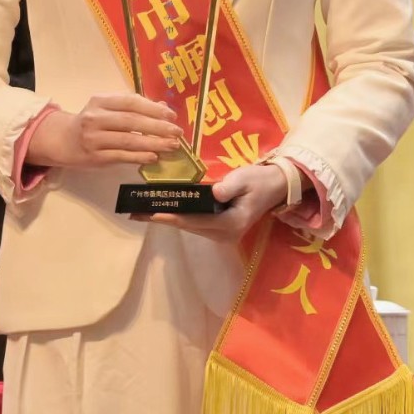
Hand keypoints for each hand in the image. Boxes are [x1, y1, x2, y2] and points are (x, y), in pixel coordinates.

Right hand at [26, 93, 184, 168]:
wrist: (63, 140)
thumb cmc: (93, 122)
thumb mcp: (109, 109)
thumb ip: (134, 107)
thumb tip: (165, 109)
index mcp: (101, 101)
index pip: (131, 102)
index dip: (153, 108)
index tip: (172, 115)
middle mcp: (95, 118)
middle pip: (132, 121)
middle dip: (158, 127)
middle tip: (177, 132)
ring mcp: (93, 138)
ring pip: (129, 141)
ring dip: (153, 144)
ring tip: (172, 146)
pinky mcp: (94, 156)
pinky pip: (121, 156)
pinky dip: (139, 157)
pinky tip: (154, 157)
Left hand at [139, 163, 286, 241]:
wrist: (276, 186)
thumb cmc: (260, 180)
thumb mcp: (245, 178)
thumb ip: (230, 186)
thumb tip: (213, 193)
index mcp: (231, 224)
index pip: (195, 220)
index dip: (172, 216)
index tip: (152, 213)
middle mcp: (225, 235)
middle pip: (188, 227)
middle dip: (163, 219)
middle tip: (137, 212)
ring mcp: (222, 235)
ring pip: (190, 227)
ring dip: (168, 219)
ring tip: (144, 212)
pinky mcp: (220, 230)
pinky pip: (195, 225)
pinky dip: (179, 218)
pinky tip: (163, 212)